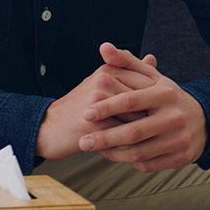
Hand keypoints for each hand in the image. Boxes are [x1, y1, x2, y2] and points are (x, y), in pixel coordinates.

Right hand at [36, 44, 156, 159]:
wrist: (48, 128)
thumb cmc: (81, 107)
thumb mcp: (104, 84)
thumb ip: (130, 71)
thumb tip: (153, 59)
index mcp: (110, 69)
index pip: (147, 82)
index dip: (157, 101)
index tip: (161, 114)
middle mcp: (104, 80)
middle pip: (145, 100)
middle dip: (153, 116)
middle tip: (158, 129)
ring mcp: (98, 100)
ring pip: (136, 117)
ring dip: (144, 132)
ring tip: (148, 141)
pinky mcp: (91, 121)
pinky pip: (122, 134)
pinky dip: (131, 144)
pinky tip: (134, 150)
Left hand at [78, 44, 207, 171]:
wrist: (205, 120)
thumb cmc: (170, 98)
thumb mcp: (153, 78)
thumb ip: (127, 62)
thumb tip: (104, 47)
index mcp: (166, 95)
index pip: (132, 101)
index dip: (107, 107)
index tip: (86, 113)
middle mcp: (174, 117)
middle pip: (133, 132)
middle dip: (104, 138)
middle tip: (83, 141)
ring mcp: (178, 139)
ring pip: (139, 152)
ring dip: (113, 153)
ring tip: (97, 149)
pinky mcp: (180, 157)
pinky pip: (148, 164)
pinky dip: (129, 162)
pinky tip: (118, 155)